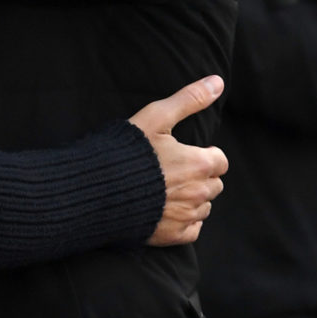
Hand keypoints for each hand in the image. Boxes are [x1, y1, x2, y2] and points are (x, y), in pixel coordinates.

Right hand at [128, 75, 228, 246]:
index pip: (219, 160)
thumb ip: (189, 99)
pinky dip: (183, 220)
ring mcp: (186, 216)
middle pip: (214, 184)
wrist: (97, 190)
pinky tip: (163, 208)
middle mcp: (199, 193)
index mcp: (199, 164)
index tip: (182, 153)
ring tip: (164, 188)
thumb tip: (217, 82)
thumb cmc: (126, 150)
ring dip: (191, 198)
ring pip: (203, 207)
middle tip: (171, 169)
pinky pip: (192, 229)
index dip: (202, 155)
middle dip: (199, 176)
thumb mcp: (156, 117)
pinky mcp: (173, 236)